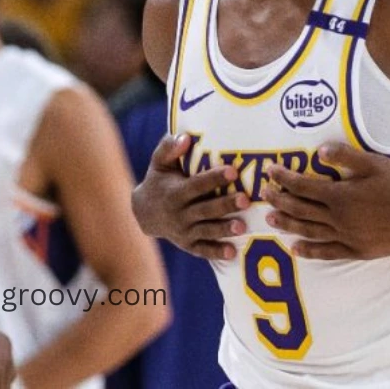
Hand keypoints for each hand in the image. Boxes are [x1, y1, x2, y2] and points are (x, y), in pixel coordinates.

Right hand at [131, 133, 249, 260]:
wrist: (144, 213)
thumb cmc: (158, 181)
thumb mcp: (159, 163)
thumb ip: (169, 148)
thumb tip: (186, 137)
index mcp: (175, 192)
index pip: (197, 185)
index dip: (214, 178)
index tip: (233, 171)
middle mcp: (179, 213)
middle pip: (205, 209)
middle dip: (225, 204)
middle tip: (246, 200)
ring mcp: (183, 231)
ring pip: (206, 231)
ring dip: (224, 229)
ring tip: (243, 227)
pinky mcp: (187, 244)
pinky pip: (202, 250)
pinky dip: (216, 252)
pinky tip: (232, 252)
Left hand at [259, 142, 389, 260]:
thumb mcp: (374, 164)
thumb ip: (345, 157)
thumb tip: (319, 151)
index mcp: (341, 195)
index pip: (303, 186)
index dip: (284, 178)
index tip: (270, 172)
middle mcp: (338, 218)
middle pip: (301, 209)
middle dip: (280, 200)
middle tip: (264, 194)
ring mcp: (346, 236)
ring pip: (309, 231)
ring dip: (288, 224)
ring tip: (270, 220)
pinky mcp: (355, 250)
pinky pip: (327, 252)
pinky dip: (309, 251)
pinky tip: (295, 249)